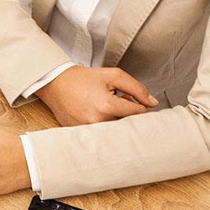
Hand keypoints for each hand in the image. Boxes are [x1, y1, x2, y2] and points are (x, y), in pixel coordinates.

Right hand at [36, 66, 157, 126]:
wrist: (57, 84)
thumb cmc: (84, 78)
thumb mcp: (113, 76)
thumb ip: (137, 88)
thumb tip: (152, 103)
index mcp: (107, 106)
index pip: (137, 113)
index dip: (139, 104)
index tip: (131, 99)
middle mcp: (97, 121)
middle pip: (127, 124)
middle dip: (126, 113)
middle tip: (118, 101)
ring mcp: (88, 130)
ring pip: (115, 130)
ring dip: (115, 120)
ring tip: (105, 107)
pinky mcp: (80, 134)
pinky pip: (100, 134)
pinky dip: (102, 125)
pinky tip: (94, 113)